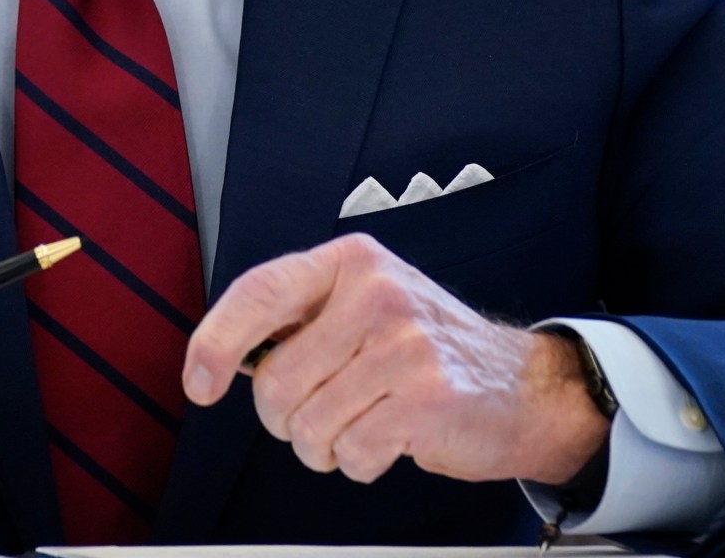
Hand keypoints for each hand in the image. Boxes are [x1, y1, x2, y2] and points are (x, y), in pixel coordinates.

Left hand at [182, 234, 606, 485]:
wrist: (525, 386)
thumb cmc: (430, 350)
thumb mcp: (367, 305)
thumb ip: (302, 319)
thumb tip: (224, 356)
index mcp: (353, 263)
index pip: (259, 292)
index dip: (215, 343)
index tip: (200, 383)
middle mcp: (378, 294)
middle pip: (276, 382)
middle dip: (287, 418)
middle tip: (326, 409)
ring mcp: (405, 345)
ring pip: (309, 427)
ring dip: (327, 444)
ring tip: (365, 421)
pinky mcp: (427, 398)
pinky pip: (351, 453)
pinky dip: (361, 461)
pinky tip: (392, 437)